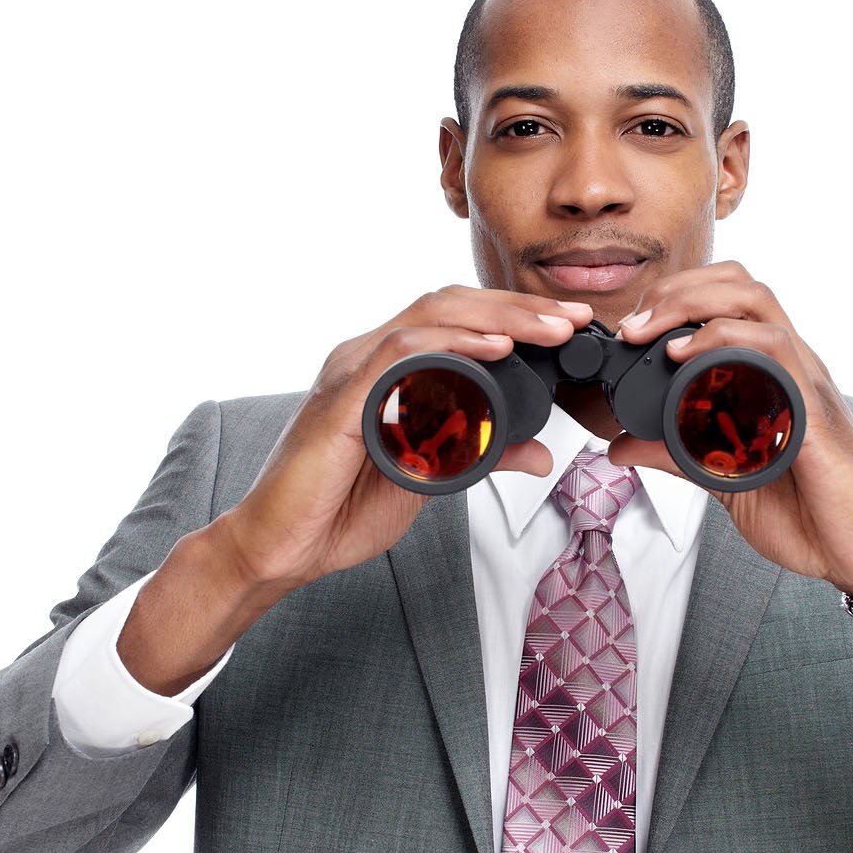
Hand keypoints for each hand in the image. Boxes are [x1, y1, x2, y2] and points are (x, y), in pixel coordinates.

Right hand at [214, 287, 593, 593]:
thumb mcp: (433, 479)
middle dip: (517, 307)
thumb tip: (538, 452)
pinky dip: (454, 346)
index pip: (455, 319)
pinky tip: (495, 350)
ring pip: (431, 316)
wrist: (280, 548)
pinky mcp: (341, 399)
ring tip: (549, 330)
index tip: (567, 326)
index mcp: (386, 369)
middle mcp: (366, 357)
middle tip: (572, 320)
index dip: (512, 315)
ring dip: (499, 319)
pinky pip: (402, 355)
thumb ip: (480, 455)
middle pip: (449, 304)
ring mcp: (351, 371)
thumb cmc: (338, 509)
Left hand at [604, 262, 852, 600]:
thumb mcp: (725, 480)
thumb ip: (678, 455)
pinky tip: (688, 359)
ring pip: (757, 302)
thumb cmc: (813, 514)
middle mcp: (791, 367)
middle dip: (677, 290)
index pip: (731, 301)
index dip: (677, 298)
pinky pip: (776, 352)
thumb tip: (623, 444)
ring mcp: (805, 382)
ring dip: (693, 306)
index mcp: (772, 376)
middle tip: (634, 327)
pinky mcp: (813, 411)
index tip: (632, 329)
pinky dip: (726, 342)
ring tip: (652, 334)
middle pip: (740, 285)